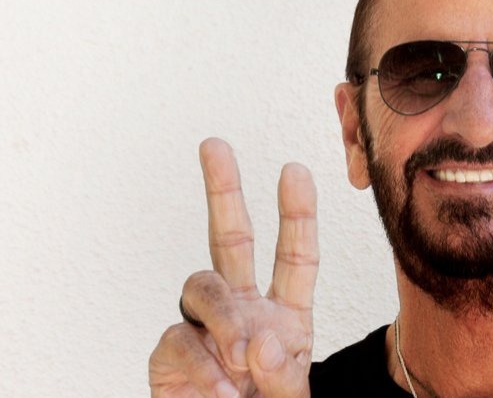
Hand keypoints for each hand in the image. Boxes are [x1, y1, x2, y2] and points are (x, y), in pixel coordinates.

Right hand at [149, 138, 318, 396]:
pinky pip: (179, 338)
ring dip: (224, 316)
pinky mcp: (170, 353)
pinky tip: (221, 391)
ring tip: (241, 358)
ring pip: (202, 283)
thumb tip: (260, 340)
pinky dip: (201, 365)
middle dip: (224, 191)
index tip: (295, 170)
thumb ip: (285, 372)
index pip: (294, 257)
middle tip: (215, 145)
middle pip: (231, 239)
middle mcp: (243, 310)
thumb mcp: (291, 397)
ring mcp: (204, 328)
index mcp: (285, 314)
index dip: (296, 215)